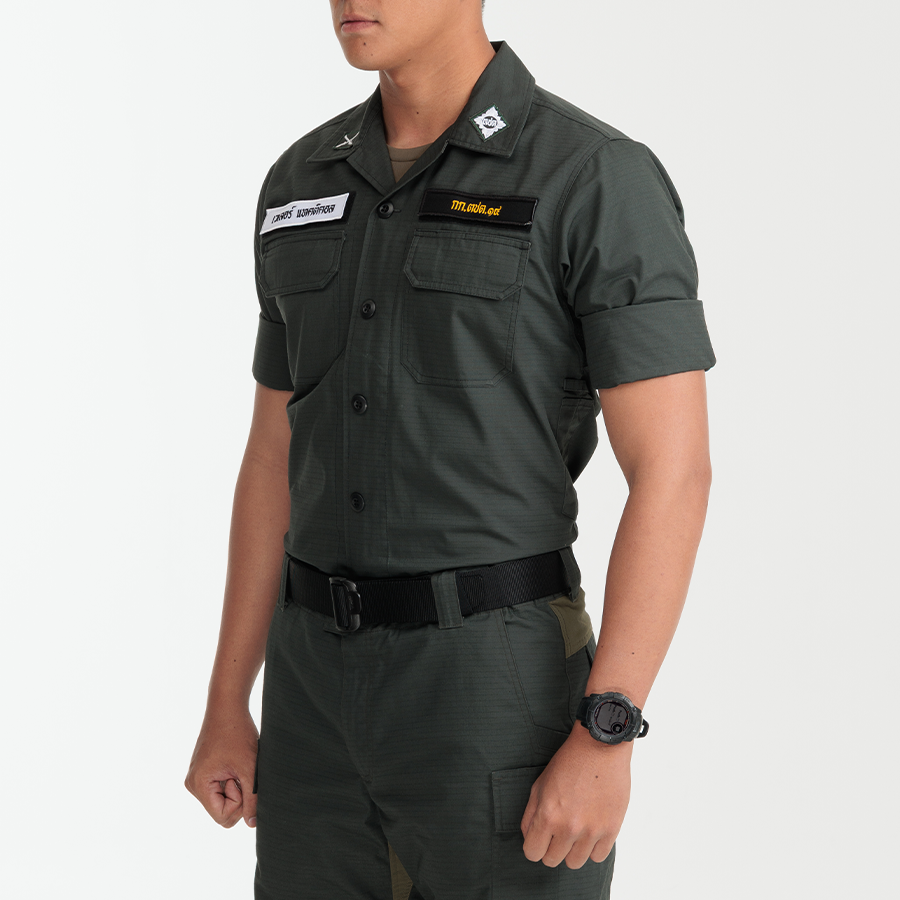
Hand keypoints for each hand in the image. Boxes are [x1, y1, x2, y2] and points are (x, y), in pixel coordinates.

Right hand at [184, 705, 258, 827]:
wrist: (227, 706)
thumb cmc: (238, 733)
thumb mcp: (250, 768)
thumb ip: (252, 798)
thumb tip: (252, 824)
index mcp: (199, 785)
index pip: (223, 817)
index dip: (239, 803)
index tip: (242, 779)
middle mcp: (193, 784)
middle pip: (222, 810)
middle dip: (238, 793)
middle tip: (241, 768)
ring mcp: (197, 776)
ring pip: (222, 798)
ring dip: (236, 785)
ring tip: (237, 763)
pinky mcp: (203, 770)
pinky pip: (220, 787)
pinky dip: (231, 778)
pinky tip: (234, 761)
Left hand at [520, 727, 631, 867]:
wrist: (600, 747)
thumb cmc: (569, 762)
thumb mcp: (540, 783)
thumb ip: (531, 814)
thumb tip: (529, 837)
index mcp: (548, 815)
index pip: (533, 853)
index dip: (534, 846)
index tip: (540, 838)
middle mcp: (569, 828)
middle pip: (553, 860)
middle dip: (551, 848)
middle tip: (557, 831)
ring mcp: (591, 831)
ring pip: (575, 863)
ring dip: (572, 850)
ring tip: (575, 830)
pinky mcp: (611, 829)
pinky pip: (598, 857)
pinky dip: (592, 847)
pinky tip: (590, 830)